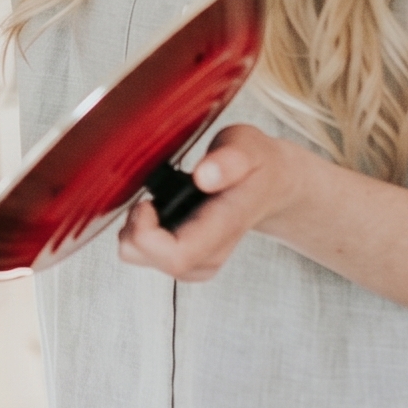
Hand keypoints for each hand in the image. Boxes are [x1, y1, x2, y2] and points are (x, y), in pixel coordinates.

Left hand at [116, 123, 314, 281]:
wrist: (273, 185)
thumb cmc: (257, 163)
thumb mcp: (249, 145)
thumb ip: (231, 158)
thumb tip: (204, 176)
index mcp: (226, 223)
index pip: (178, 255)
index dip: (147, 234)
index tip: (146, 202)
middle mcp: (212, 251)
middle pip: (155, 261)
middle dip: (134, 231)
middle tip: (146, 199)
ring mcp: (201, 259)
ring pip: (146, 261)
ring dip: (137, 232)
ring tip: (153, 203)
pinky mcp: (191, 260)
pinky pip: (150, 257)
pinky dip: (142, 235)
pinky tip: (157, 213)